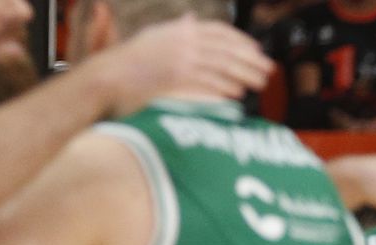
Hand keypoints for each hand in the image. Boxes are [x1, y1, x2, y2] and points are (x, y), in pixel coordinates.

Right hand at [102, 15, 272, 118]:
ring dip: (245, 74)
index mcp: (179, 30)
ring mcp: (180, 58)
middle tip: (268, 70)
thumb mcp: (153, 37)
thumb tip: (190, 20)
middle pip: (226, 48)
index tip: (256, 49)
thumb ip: (175, 30)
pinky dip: (225, 87)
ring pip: (222, 65)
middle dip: (251, 59)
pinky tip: (237, 93)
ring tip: (260, 83)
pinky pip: (208, 82)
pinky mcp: (177, 77)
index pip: (219, 31)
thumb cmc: (128, 62)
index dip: (241, 40)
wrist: (107, 77)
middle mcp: (183, 40)